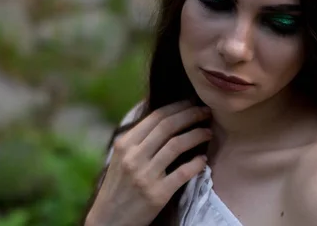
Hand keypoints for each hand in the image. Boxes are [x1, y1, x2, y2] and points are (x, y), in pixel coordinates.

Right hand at [85, 101, 212, 225]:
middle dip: (191, 115)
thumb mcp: (120, 157)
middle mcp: (133, 157)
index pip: (156, 117)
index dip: (178, 107)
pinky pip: (183, 173)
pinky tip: (203, 159)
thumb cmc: (119, 186)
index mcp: (124, 144)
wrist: (108, 220)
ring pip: (177, 145)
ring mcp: (145, 175)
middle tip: (206, 112)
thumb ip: (138, 139)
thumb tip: (165, 117)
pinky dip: (196, 163)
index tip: (193, 103)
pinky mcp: (157, 194)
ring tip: (208, 132)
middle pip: (168, 127)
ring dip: (197, 135)